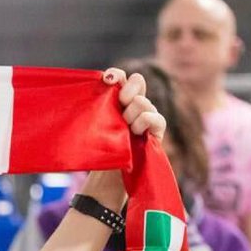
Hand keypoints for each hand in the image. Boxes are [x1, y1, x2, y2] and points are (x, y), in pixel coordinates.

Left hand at [78, 69, 166, 209]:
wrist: (109, 176)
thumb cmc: (99, 150)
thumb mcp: (94, 126)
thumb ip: (96, 108)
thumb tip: (93, 89)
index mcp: (117, 100)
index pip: (120, 77)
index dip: (115, 75)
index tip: (106, 80)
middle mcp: (134, 104)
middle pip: (137, 80)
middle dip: (126, 91)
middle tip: (119, 106)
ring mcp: (147, 115)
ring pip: (142, 102)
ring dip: (130, 116)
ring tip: (126, 131)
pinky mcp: (157, 130)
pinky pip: (155, 118)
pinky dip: (144, 122)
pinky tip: (135, 132)